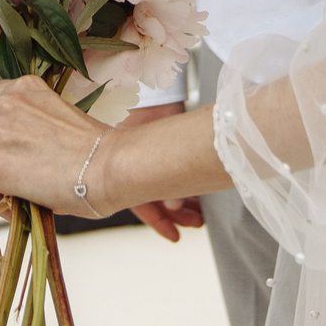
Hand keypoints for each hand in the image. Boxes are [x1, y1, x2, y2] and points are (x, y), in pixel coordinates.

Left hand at [0, 78, 112, 215]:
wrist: (109, 165)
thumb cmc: (96, 150)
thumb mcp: (59, 122)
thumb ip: (28, 128)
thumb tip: (13, 156)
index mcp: (26, 89)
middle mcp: (6, 104)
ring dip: (2, 179)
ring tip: (40, 182)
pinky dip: (6, 198)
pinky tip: (34, 193)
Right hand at [116, 102, 202, 238]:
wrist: (154, 90)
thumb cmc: (140, 112)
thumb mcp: (143, 145)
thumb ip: (157, 175)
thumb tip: (173, 203)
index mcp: (123, 168)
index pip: (140, 202)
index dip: (158, 221)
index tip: (174, 236)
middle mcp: (137, 166)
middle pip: (157, 198)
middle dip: (177, 213)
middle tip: (195, 222)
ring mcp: (153, 158)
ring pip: (168, 188)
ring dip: (185, 201)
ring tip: (202, 212)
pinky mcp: (169, 149)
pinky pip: (177, 173)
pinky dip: (188, 184)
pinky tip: (200, 192)